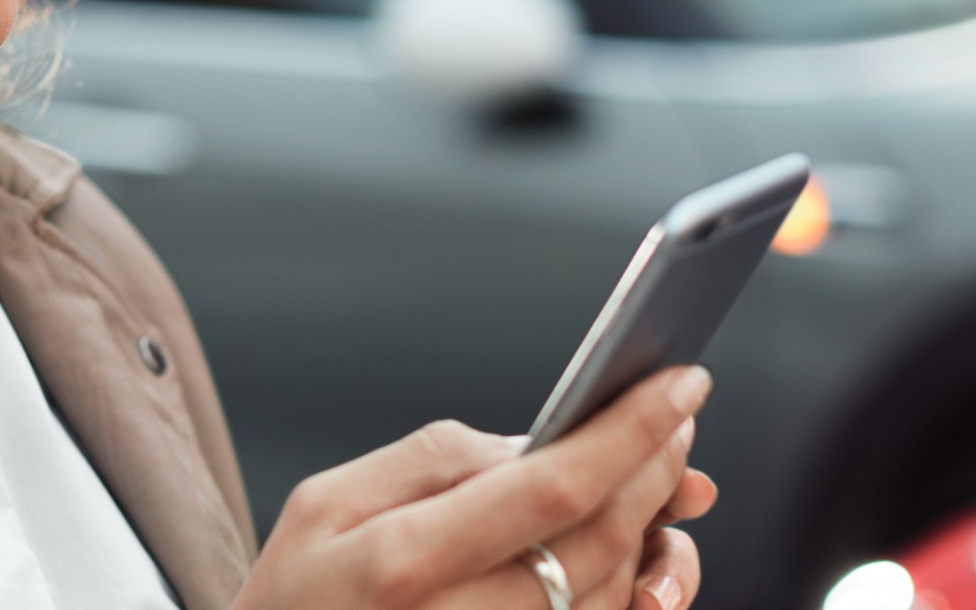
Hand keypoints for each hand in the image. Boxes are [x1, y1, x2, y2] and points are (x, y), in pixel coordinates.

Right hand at [232, 366, 715, 609]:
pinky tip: (637, 553)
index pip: (550, 489)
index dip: (629, 433)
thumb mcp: (326, 504)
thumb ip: (431, 461)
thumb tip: (532, 442)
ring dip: (657, 531)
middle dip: (656, 469)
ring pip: (614, 594)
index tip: (679, 386)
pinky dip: (634, 588)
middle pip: (601, 541)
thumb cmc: (296, 599)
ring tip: (659, 480)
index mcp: (403, 563)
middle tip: (677, 421)